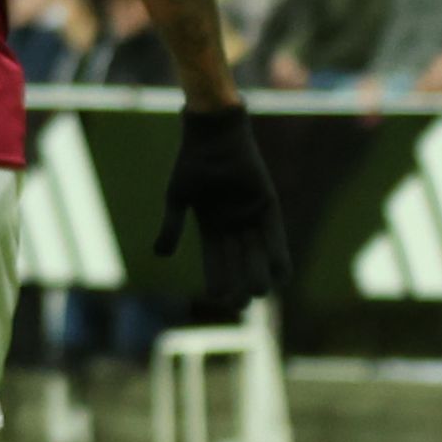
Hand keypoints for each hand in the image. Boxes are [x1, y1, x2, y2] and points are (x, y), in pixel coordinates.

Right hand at [154, 102, 290, 315]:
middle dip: (240, 282)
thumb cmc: (191, 163)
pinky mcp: (267, 204)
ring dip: (259, 272)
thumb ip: (172, 228)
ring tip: (260, 295)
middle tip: (241, 306)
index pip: (215, 258)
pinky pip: (274, 234)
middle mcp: (234, 223)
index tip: (216, 298)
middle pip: (239, 259)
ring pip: (256, 251)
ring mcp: (251, 214)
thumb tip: (159, 255)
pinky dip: (278, 253)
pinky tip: (282, 272)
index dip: (217, 278)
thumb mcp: (177, 198)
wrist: (211, 136)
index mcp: (211, 224)